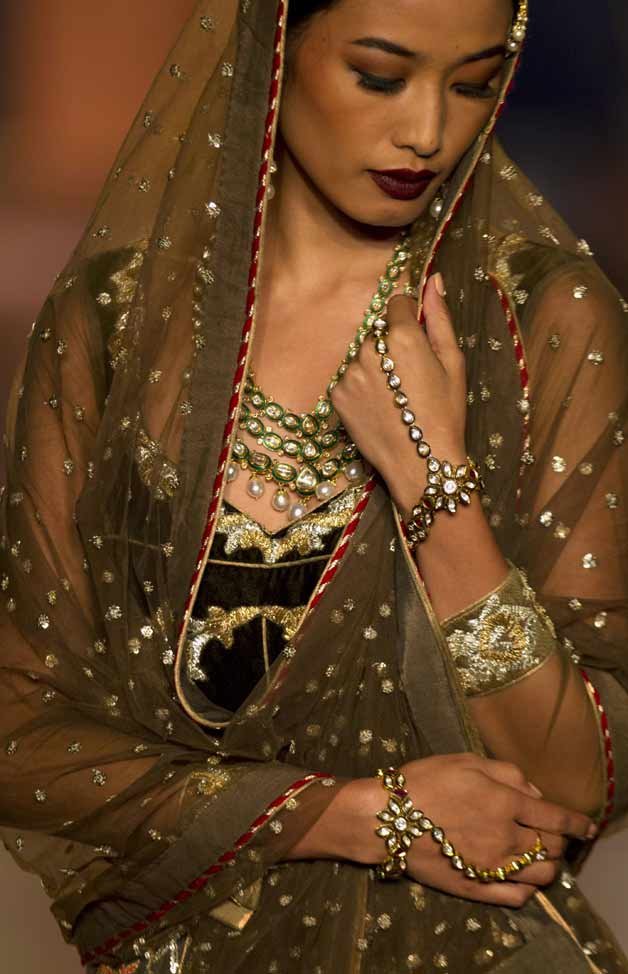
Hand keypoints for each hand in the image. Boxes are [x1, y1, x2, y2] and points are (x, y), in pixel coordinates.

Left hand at [330, 274, 467, 516]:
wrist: (421, 464)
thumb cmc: (445, 413)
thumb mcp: (453, 363)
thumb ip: (439, 318)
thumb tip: (433, 280)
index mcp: (402, 336)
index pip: (397, 303)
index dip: (410, 320)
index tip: (419, 345)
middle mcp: (369, 349)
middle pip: (378, 331)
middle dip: (391, 347)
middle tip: (410, 381)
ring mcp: (349, 372)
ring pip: (363, 355)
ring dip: (375, 367)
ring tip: (395, 398)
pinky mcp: (337, 395)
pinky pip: (349, 378)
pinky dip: (361, 388)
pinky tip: (379, 409)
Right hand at [344, 754, 594, 907]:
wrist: (384, 818)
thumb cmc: (423, 781)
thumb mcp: (466, 760)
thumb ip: (507, 772)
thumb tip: (534, 793)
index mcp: (505, 802)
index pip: (557, 817)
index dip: (578, 823)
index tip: (587, 826)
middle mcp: (505, 837)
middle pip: (552, 847)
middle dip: (560, 841)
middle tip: (552, 835)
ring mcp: (492, 866)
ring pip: (541, 876)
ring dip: (548, 866)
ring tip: (539, 858)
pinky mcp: (476, 888)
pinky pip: (516, 898)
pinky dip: (529, 891)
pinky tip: (523, 880)